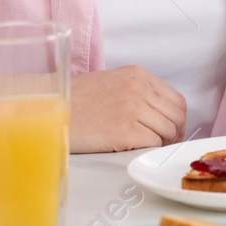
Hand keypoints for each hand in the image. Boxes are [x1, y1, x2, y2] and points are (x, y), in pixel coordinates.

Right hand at [69, 65, 187, 152]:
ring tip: (143, 146)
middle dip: (173, 134)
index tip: (172, 131)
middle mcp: (139, 89)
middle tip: (161, 143)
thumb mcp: (111, 82)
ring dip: (160, 143)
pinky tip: (132, 148)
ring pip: (168, 131)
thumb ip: (138, 91)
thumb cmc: (75, 100)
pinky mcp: (125, 131)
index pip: (177, 100)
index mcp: (137, 75)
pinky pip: (153, 143)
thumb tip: (160, 114)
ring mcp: (133, 109)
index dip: (177, 119)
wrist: (49, 109)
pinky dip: (148, 149)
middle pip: (176, 116)